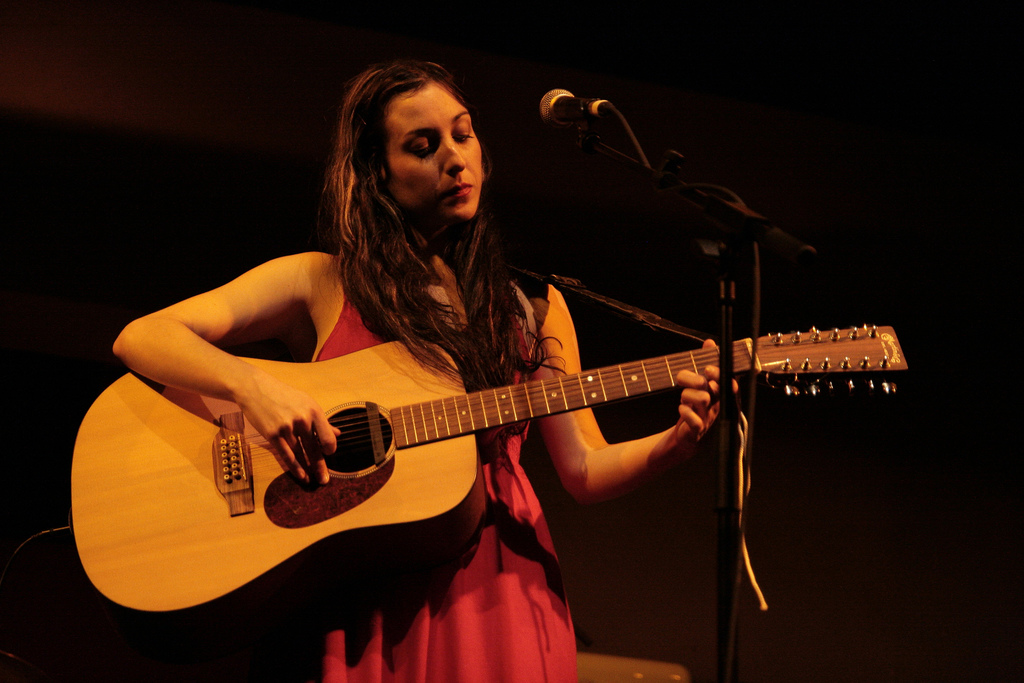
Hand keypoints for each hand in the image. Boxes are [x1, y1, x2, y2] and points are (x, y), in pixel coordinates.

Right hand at [237, 371, 339, 485]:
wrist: (255, 389)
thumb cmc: (284, 396)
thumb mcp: (306, 403)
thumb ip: (321, 421)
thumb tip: (338, 434)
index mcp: (314, 411)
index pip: (328, 437)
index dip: (330, 449)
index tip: (328, 454)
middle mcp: (302, 420)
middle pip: (315, 449)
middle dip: (321, 467)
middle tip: (325, 481)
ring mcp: (286, 428)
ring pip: (300, 454)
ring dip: (307, 469)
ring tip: (313, 480)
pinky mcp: (272, 434)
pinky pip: (287, 455)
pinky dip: (295, 467)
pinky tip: (301, 475)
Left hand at [672, 338, 732, 446]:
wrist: (689, 434)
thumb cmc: (697, 405)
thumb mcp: (701, 383)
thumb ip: (707, 362)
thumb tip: (709, 342)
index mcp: (721, 392)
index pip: (727, 381)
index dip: (719, 375)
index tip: (708, 369)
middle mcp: (718, 404)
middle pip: (714, 389)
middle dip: (699, 381)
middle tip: (689, 379)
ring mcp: (709, 418)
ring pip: (702, 400)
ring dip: (688, 395)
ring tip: (684, 398)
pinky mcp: (698, 430)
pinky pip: (694, 420)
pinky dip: (685, 412)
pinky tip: (682, 409)